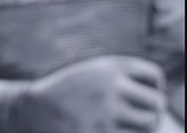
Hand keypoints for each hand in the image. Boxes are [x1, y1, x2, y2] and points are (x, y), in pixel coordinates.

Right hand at [7, 55, 166, 132]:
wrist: (33, 109)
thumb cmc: (69, 93)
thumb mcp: (93, 74)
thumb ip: (123, 80)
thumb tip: (159, 105)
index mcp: (109, 66)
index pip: (154, 76)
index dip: (152, 88)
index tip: (138, 95)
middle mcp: (110, 85)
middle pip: (156, 102)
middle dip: (151, 112)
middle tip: (138, 117)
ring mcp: (106, 111)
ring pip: (148, 124)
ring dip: (141, 127)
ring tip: (122, 124)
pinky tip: (105, 127)